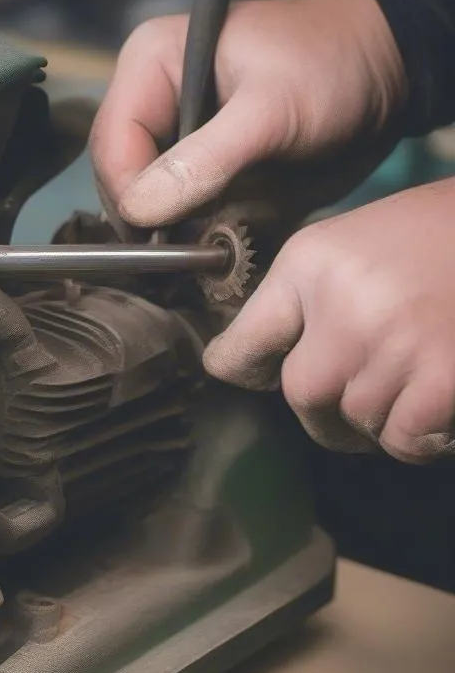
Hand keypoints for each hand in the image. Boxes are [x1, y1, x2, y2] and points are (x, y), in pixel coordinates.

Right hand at [90, 0, 406, 226]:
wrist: (384, 69)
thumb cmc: (331, 66)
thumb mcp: (272, 110)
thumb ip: (205, 159)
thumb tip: (140, 210)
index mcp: (150, 64)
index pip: (110, 145)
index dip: (128, 196)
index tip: (163, 236)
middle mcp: (149, 98)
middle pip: (117, 176)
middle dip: (146, 218)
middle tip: (187, 250)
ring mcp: (169, 134)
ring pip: (140, 199)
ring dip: (166, 231)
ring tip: (203, 249)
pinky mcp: (192, 163)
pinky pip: (171, 208)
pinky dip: (187, 232)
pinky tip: (212, 243)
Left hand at [203, 180, 454, 463]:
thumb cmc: (436, 232)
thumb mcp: (351, 242)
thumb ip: (303, 296)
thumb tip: (255, 363)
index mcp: (311, 263)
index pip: (244, 342)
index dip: (237, 366)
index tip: (240, 374)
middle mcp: (343, 304)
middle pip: (301, 394)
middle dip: (321, 409)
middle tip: (346, 405)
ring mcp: (395, 344)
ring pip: (356, 421)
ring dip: (377, 419)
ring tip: (407, 387)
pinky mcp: (445, 378)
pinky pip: (404, 440)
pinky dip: (416, 438)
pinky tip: (435, 409)